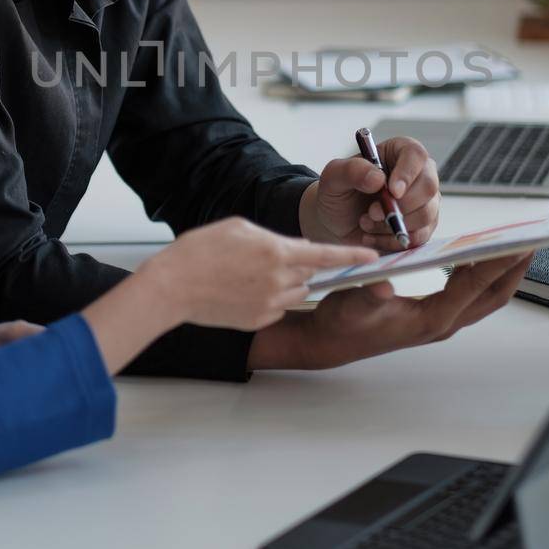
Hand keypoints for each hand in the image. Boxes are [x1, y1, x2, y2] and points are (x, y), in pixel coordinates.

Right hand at [138, 218, 376, 331]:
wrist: (173, 286)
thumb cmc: (202, 251)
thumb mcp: (240, 228)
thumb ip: (274, 238)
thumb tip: (291, 249)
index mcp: (278, 252)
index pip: (327, 255)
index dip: (353, 255)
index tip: (375, 257)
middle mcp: (279, 280)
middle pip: (309, 273)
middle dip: (300, 265)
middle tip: (268, 257)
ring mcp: (270, 304)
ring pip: (295, 291)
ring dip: (285, 282)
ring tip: (250, 274)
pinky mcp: (259, 319)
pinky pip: (277, 307)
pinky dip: (268, 298)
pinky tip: (241, 290)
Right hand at [248, 252, 534, 370]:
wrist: (332, 341)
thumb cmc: (342, 322)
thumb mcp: (351, 303)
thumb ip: (369, 293)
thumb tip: (383, 284)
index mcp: (430, 319)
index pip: (475, 287)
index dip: (499, 264)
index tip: (518, 243)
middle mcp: (443, 323)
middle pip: (493, 295)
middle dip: (516, 268)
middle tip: (534, 240)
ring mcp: (443, 321)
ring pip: (487, 296)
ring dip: (505, 271)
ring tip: (519, 243)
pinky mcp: (438, 316)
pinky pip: (472, 294)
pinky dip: (484, 273)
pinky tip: (483, 254)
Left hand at [299, 135, 439, 251]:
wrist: (338, 221)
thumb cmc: (339, 192)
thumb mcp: (334, 176)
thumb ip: (352, 171)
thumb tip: (378, 178)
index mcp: (399, 152)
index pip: (416, 155)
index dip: (407, 173)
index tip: (392, 191)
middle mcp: (418, 174)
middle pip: (428, 187)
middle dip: (400, 206)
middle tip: (372, 213)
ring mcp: (425, 201)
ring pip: (426, 214)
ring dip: (392, 225)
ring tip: (366, 223)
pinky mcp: (423, 226)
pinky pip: (419, 237)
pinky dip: (392, 241)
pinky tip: (372, 236)